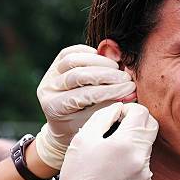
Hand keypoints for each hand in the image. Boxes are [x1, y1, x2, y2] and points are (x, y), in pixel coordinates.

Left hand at [35, 45, 134, 168]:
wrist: (62, 124)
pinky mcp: (54, 64)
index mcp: (55, 108)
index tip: (130, 89)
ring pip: (73, 60)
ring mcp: (49, 75)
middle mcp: (48, 89)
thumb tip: (130, 91)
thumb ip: (109, 105)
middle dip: (107, 75)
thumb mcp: (93, 122)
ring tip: (118, 68)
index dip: (110, 90)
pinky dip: (89, 53)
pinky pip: (70, 51)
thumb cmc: (81, 127)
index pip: (85, 95)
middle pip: (78, 75)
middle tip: (127, 78)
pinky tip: (105, 59)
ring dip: (99, 61)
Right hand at [47, 102, 157, 179]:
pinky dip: (134, 159)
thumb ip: (103, 117)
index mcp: (126, 144)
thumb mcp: (83, 139)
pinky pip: (144, 163)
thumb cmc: (79, 175)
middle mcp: (141, 158)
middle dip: (137, 122)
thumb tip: (118, 108)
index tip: (117, 115)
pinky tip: (116, 167)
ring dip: (134, 142)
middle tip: (119, 127)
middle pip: (151, 127)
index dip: (129, 109)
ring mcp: (146, 173)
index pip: (142, 112)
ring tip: (112, 151)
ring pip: (147, 145)